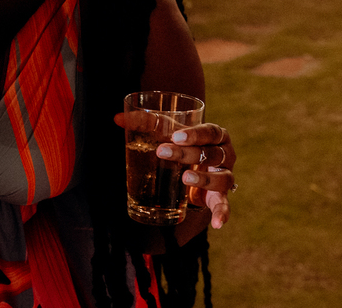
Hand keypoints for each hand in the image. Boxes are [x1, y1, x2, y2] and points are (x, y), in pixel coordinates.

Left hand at [115, 116, 236, 229]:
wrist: (194, 165)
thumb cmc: (180, 143)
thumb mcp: (166, 131)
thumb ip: (144, 123)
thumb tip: (116, 118)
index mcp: (216, 135)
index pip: (211, 132)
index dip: (196, 134)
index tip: (175, 136)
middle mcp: (225, 155)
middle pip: (212, 154)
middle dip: (188, 154)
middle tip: (163, 152)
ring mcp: (224, 176)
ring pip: (221, 178)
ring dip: (204, 179)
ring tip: (184, 178)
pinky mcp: (219, 197)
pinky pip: (224, 206)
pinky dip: (222, 214)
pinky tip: (217, 223)